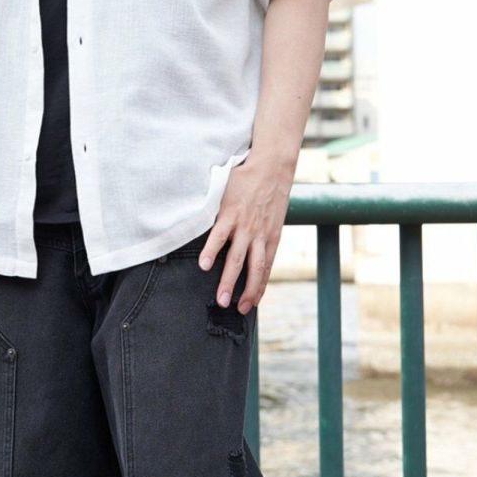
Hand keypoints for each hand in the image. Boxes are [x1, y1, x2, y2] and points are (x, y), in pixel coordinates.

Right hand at [197, 153, 291, 312]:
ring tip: (220, 298)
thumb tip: (254, 249)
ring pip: (236, 259)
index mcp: (271, 238)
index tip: (249, 305)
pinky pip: (219, 237)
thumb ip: (263, 234)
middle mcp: (259, 236)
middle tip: (234, 309)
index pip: (265, 269)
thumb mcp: (273, 217)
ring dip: (228, 280)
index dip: (257, 289)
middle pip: (252, 270)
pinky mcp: (230, 213)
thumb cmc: (270, 190)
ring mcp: (245, 226)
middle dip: (244, 292)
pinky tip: (203, 266)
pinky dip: (211, 251)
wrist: (272, 166)